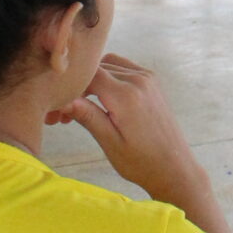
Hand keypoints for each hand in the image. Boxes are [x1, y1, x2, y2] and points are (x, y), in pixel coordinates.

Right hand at [53, 53, 205, 204]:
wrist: (174, 168)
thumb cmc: (141, 162)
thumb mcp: (110, 143)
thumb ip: (87, 116)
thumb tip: (62, 100)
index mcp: (127, 95)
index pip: (88, 75)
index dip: (69, 88)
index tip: (57, 108)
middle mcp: (139, 80)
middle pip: (97, 68)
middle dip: (78, 86)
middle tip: (63, 114)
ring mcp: (148, 78)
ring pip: (109, 65)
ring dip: (92, 81)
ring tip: (81, 107)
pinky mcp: (152, 81)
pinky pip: (123, 68)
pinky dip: (108, 78)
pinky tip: (101, 99)